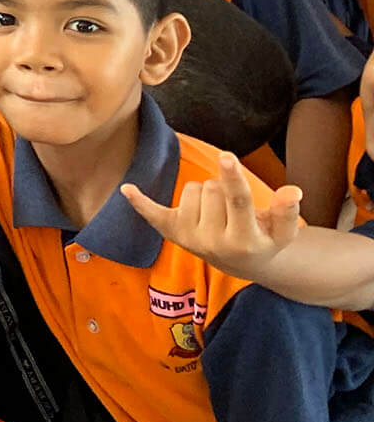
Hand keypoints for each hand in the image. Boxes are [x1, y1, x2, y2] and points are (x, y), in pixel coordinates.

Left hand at [120, 151, 301, 279]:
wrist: (240, 264)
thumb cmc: (264, 240)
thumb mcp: (283, 233)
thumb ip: (286, 212)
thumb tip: (293, 191)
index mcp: (244, 240)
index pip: (238, 201)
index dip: (233, 177)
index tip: (226, 156)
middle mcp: (213, 241)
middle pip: (214, 187)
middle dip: (225, 186)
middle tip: (235, 205)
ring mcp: (188, 237)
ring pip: (193, 189)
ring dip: (207, 192)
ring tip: (219, 212)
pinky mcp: (171, 232)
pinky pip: (153, 213)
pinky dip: (140, 202)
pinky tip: (127, 189)